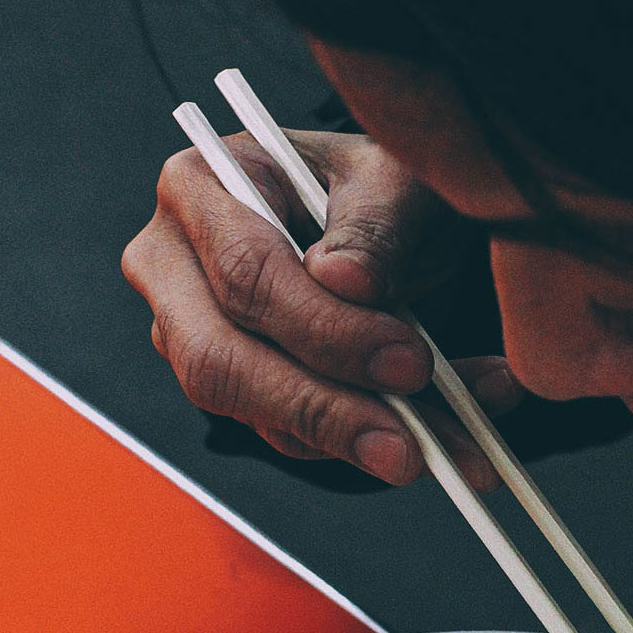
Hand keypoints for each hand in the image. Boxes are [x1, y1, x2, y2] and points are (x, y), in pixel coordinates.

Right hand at [122, 130, 520, 486]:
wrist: (386, 220)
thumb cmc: (379, 189)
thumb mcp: (396, 182)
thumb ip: (376, 227)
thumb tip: (345, 280)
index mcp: (202, 188)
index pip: (247, 275)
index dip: (327, 330)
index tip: (410, 362)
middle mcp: (177, 267)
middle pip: (223, 362)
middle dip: (328, 411)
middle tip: (414, 446)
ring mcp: (194, 334)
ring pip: (257, 415)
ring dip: (363, 441)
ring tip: (455, 450)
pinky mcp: (237, 388)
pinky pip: (294, 437)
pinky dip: (372, 442)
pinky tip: (445, 433)